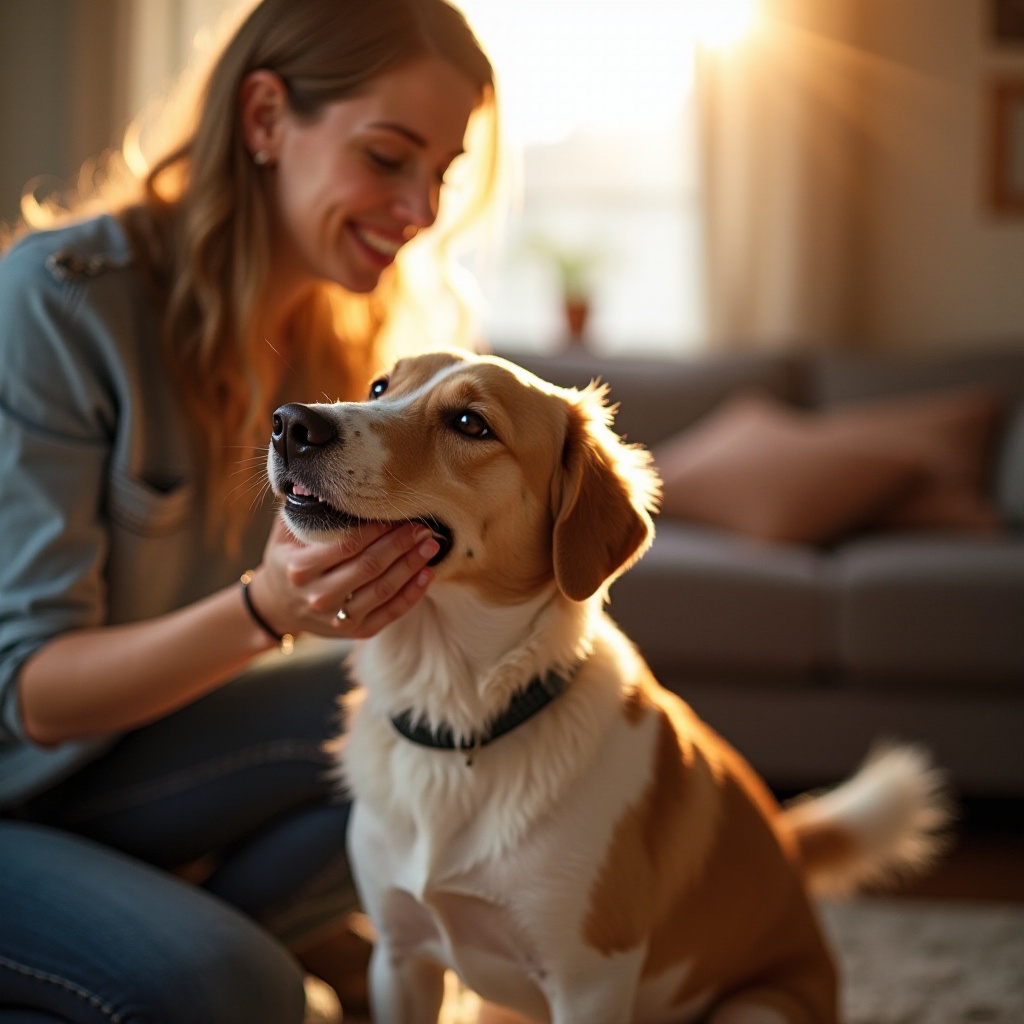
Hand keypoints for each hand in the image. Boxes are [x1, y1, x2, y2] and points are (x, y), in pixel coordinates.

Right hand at [248, 517, 438, 639]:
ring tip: (430, 545)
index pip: (345, 546)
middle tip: (421, 527)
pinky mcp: (355, 632)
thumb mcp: (283, 534)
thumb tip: (319, 481)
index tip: (394, 513)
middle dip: (399, 544)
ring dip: (411, 566)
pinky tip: (426, 574)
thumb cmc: (287, 560)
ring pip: (383, 591)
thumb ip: (301, 508)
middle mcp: (318, 596)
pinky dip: (412, 595)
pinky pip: (390, 614)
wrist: (278, 606)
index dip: (375, 530)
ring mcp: (337, 618)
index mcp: (299, 568)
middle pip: (368, 567)